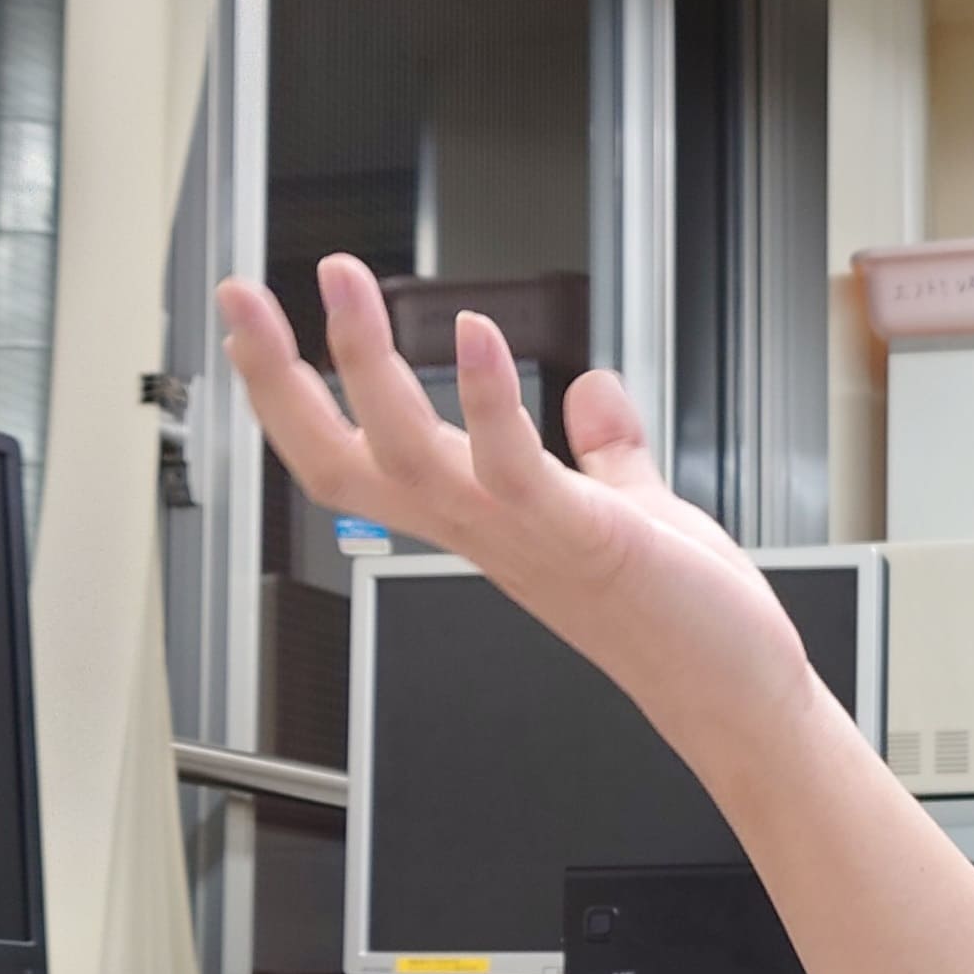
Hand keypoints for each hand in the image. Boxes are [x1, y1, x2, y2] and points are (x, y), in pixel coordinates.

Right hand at [216, 255, 816, 755]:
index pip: (355, 458)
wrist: (733, 691)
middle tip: (240, 294)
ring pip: (406, 454)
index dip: (293, 398)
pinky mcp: (581, 537)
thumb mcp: (628, 511)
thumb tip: (594, 392)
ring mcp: (523, 536)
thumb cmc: (681, 613)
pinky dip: (487, 397)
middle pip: (340, 460)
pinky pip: (511, 466)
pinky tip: (473, 332)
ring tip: (340, 282)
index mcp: (482, 517)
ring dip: (366, 363)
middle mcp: (482, 529)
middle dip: (280, 379)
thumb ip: (606, 453)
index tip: (259, 324)